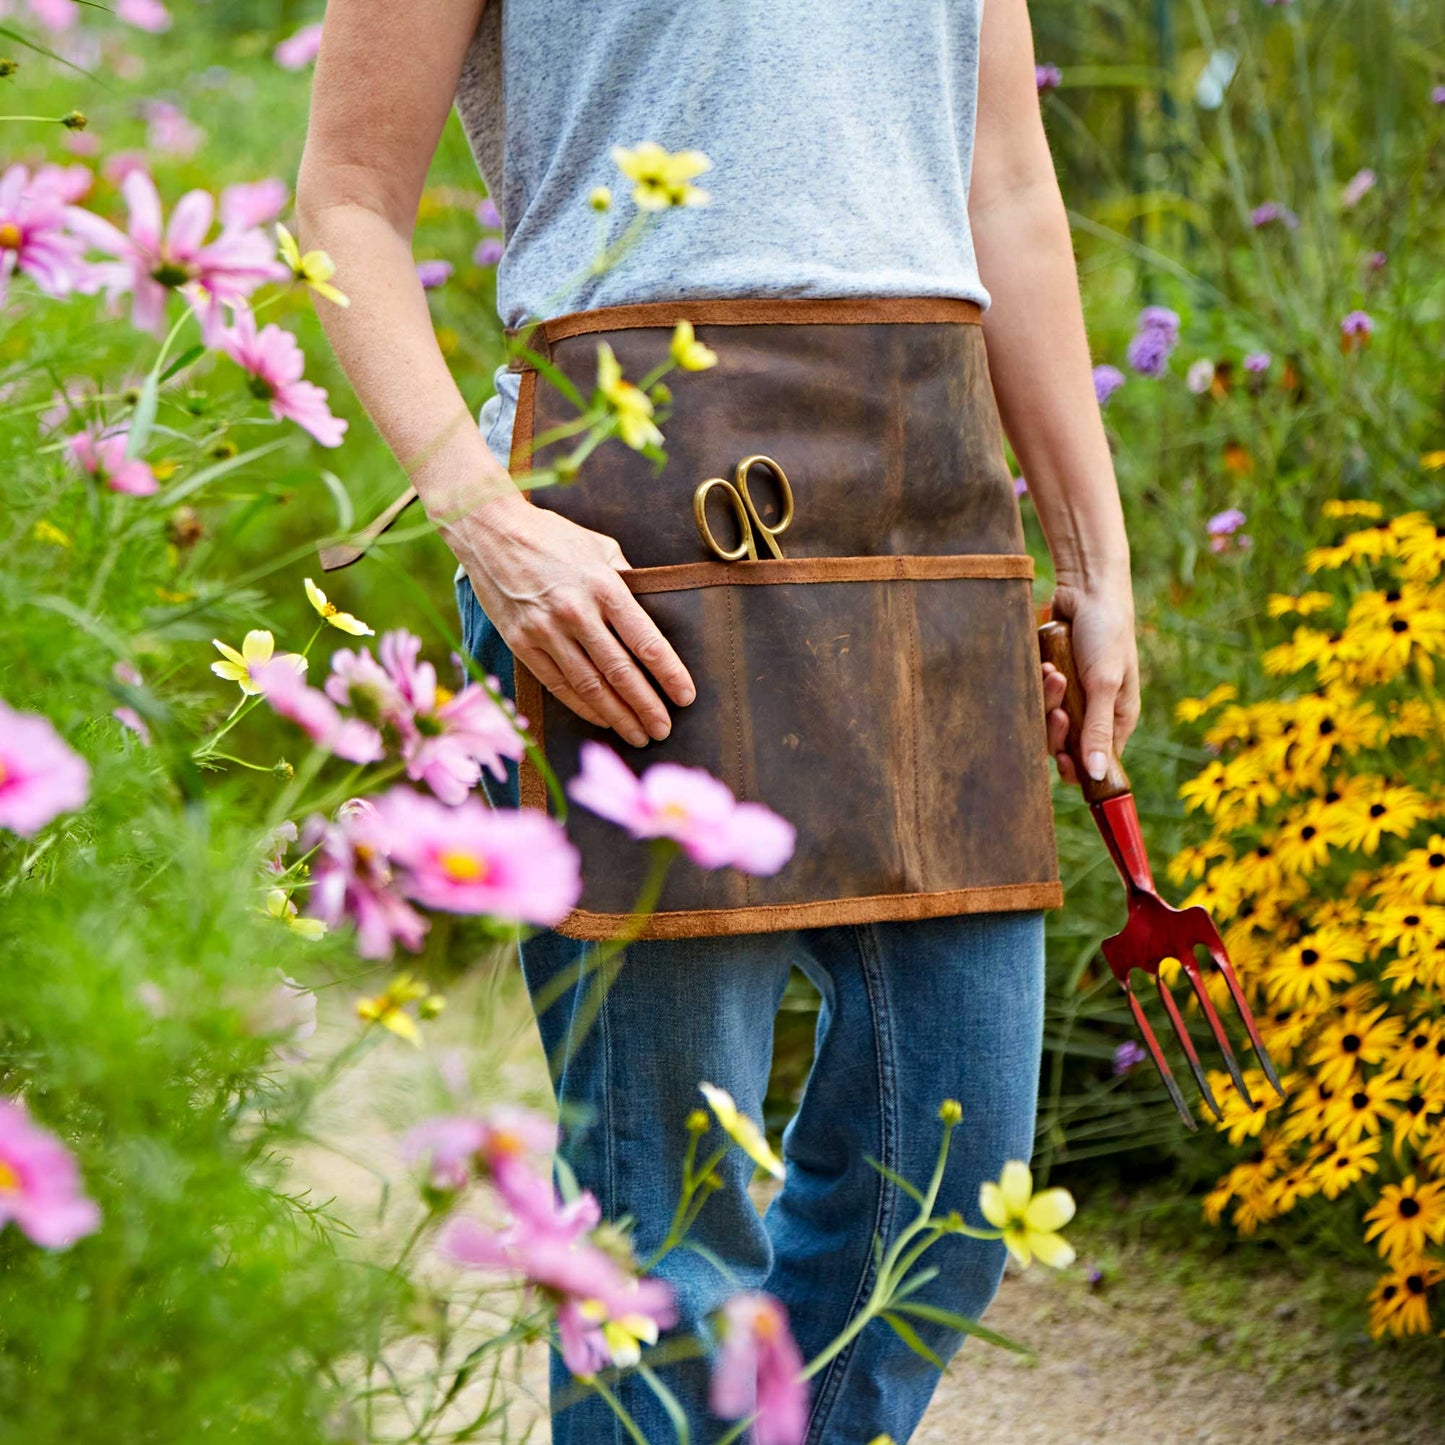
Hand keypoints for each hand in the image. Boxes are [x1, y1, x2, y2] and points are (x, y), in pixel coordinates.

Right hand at [444, 493, 694, 747]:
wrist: (490, 530)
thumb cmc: (552, 537)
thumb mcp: (600, 547)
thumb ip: (626, 580)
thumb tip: (649, 611)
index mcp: (603, 586)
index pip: (645, 640)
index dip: (669, 673)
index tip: (685, 696)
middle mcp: (576, 612)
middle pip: (620, 671)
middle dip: (646, 705)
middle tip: (664, 730)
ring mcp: (546, 630)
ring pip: (589, 685)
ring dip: (617, 715)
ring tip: (638, 734)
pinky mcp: (521, 642)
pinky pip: (557, 684)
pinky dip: (582, 706)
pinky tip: (601, 720)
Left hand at [1039, 575, 1138, 786]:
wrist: (1086, 587)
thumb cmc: (1107, 632)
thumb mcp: (1105, 682)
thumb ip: (1098, 729)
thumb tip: (1100, 775)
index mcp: (1118, 718)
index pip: (1095, 762)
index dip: (1076, 766)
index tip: (1061, 759)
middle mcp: (1094, 710)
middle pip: (1064, 745)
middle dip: (1056, 728)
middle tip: (1059, 710)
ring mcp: (1070, 694)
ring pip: (1045, 720)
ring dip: (1046, 700)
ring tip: (1053, 674)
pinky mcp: (1050, 678)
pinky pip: (1034, 696)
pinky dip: (1038, 683)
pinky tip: (1045, 664)